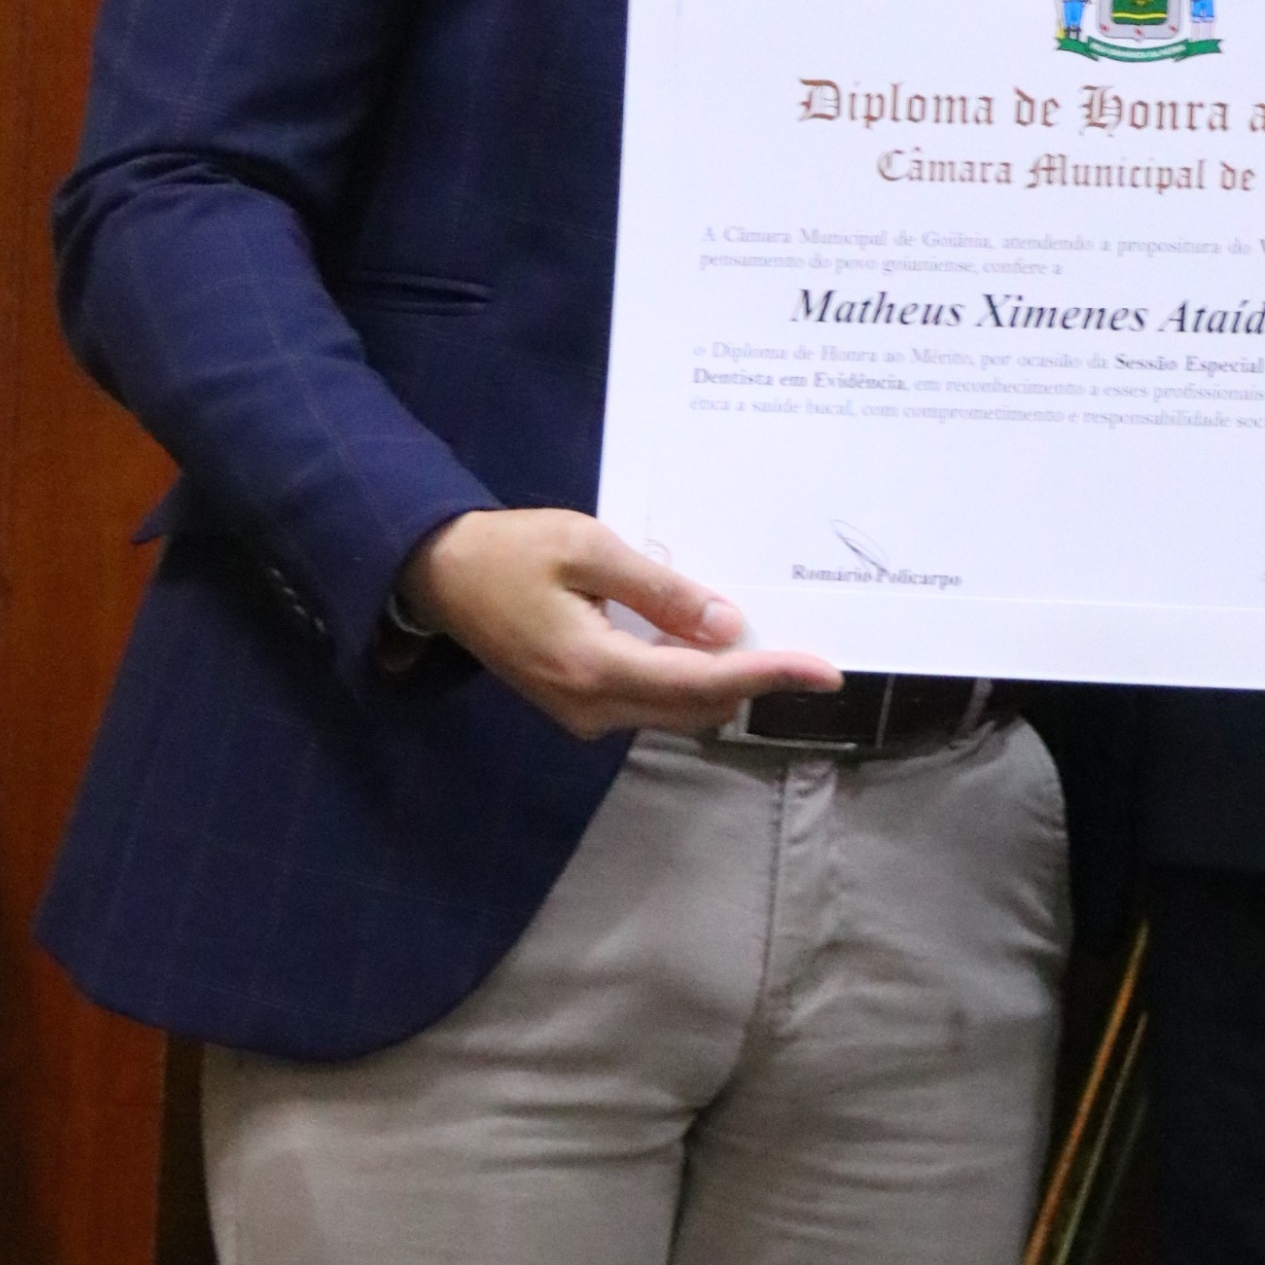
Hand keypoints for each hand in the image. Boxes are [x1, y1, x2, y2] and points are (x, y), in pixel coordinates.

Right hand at [395, 509, 842, 739]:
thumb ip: (660, 592)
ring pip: (678, 710)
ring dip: (722, 680)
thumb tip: (729, 627)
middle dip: (754, 680)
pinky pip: (652, 701)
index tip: (825, 671)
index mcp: (595, 668)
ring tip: (762, 638)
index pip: (705, 683)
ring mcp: (583, 716)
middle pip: (699, 707)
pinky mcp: (578, 708)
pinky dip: (687, 677)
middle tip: (802, 646)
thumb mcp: (589, 548)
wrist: (439, 576)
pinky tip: (703, 640)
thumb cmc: (510, 550)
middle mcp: (592, 709)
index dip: (770, 676)